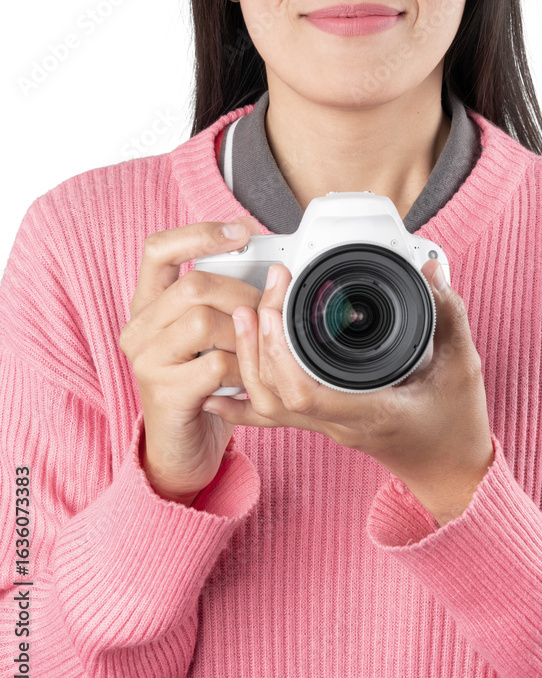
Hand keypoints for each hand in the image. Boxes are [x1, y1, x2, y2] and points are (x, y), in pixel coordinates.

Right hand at [118, 217, 263, 505]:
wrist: (182, 446)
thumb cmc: (202, 382)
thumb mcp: (207, 334)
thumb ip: (220, 298)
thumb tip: (267, 264)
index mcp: (147, 304)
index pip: (158, 249)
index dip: (200, 233)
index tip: (241, 231)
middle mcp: (138, 328)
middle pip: (193, 285)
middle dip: (242, 292)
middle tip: (268, 308)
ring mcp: (147, 361)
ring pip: (204, 321)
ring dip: (245, 332)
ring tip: (256, 348)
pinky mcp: (165, 393)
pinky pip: (217, 364)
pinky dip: (244, 367)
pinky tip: (248, 376)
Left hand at [202, 257, 494, 520]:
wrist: (451, 473)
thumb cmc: (458, 426)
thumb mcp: (464, 366)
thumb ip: (449, 316)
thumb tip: (431, 271)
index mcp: (371, 410)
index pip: (306, 391)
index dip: (279, 349)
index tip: (276, 303)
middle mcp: (341, 422)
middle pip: (276, 393)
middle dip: (259, 340)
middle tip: (265, 291)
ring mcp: (328, 425)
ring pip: (268, 405)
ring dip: (248, 360)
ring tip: (244, 316)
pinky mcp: (325, 421)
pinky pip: (274, 415)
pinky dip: (241, 402)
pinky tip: (215, 391)